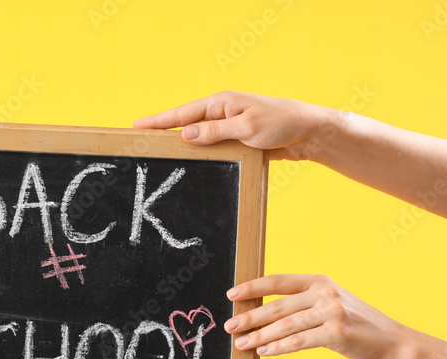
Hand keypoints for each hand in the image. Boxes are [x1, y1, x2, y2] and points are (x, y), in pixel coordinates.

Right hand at [133, 90, 334, 160]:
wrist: (308, 133)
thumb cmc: (281, 122)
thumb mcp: (246, 127)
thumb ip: (215, 132)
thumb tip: (186, 135)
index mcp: (220, 103)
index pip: (183, 113)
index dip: (159, 121)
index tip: (137, 127)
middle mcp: (221, 114)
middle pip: (186, 126)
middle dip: (165, 134)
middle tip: (141, 143)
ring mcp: (228, 128)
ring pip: (199, 140)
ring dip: (184, 149)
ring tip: (160, 157)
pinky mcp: (236, 142)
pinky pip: (213, 150)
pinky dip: (202, 157)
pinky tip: (192, 166)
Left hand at [225, 274, 407, 358]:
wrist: (396, 345)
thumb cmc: (359, 330)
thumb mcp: (333, 307)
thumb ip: (305, 306)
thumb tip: (265, 317)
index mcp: (321, 282)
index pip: (278, 282)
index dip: (253, 287)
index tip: (232, 295)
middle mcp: (325, 293)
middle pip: (277, 305)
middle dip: (250, 317)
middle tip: (229, 326)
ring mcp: (332, 311)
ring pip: (285, 325)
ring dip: (259, 336)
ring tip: (241, 344)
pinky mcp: (337, 333)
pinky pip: (299, 341)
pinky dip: (279, 348)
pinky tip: (264, 353)